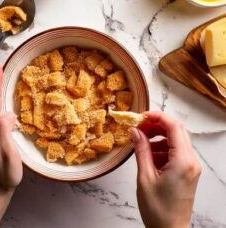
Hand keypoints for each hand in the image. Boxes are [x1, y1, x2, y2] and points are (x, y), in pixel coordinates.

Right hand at [130, 111, 200, 227]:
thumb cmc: (158, 209)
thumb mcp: (145, 177)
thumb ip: (141, 150)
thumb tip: (135, 131)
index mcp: (183, 161)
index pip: (174, 127)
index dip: (158, 117)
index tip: (142, 116)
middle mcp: (191, 161)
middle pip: (176, 131)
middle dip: (156, 126)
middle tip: (139, 127)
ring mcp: (190, 166)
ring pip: (175, 140)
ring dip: (157, 137)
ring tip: (140, 142)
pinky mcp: (187, 171)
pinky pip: (174, 152)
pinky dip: (161, 148)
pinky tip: (148, 155)